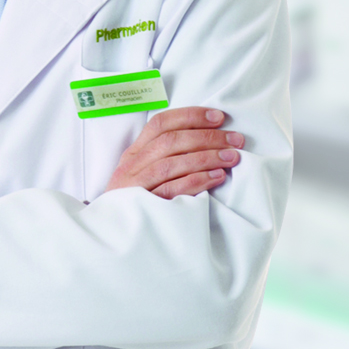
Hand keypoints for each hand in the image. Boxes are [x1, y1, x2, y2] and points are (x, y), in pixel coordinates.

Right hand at [105, 107, 241, 199]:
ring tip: (232, 157)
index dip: (190, 116)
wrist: (113, 232)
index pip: (161, 123)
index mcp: (135, 151)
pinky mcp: (145, 205)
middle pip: (170, 141)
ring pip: (172, 163)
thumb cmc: (135, 200)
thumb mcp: (142, 172)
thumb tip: (204, 139)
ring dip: (206, 157)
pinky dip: (197, 181)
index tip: (219, 117)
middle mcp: (133, 164)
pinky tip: (217, 177)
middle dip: (207, 137)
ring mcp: (137, 184)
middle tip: (235, 139)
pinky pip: (173, 189)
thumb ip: (164, 157)